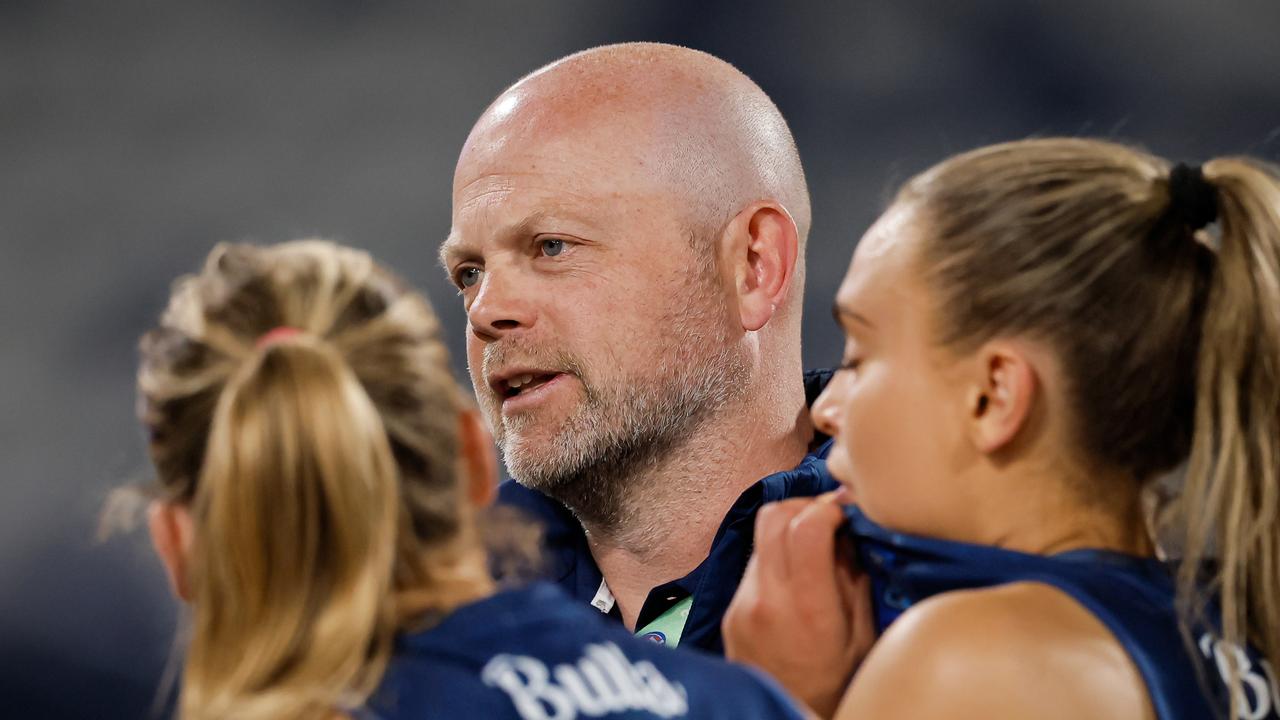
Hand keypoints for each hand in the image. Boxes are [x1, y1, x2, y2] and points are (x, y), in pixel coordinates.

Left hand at [723, 492, 875, 718]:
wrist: (784, 717)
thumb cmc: (833, 687)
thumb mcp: (862, 638)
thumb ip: (855, 581)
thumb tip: (850, 532)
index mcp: (807, 608)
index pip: (806, 527)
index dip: (828, 507)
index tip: (846, 511)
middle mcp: (766, 600)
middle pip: (773, 517)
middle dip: (804, 507)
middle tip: (828, 518)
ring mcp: (742, 604)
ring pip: (760, 537)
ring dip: (788, 530)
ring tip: (814, 548)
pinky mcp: (730, 610)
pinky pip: (753, 565)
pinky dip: (775, 557)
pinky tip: (796, 575)